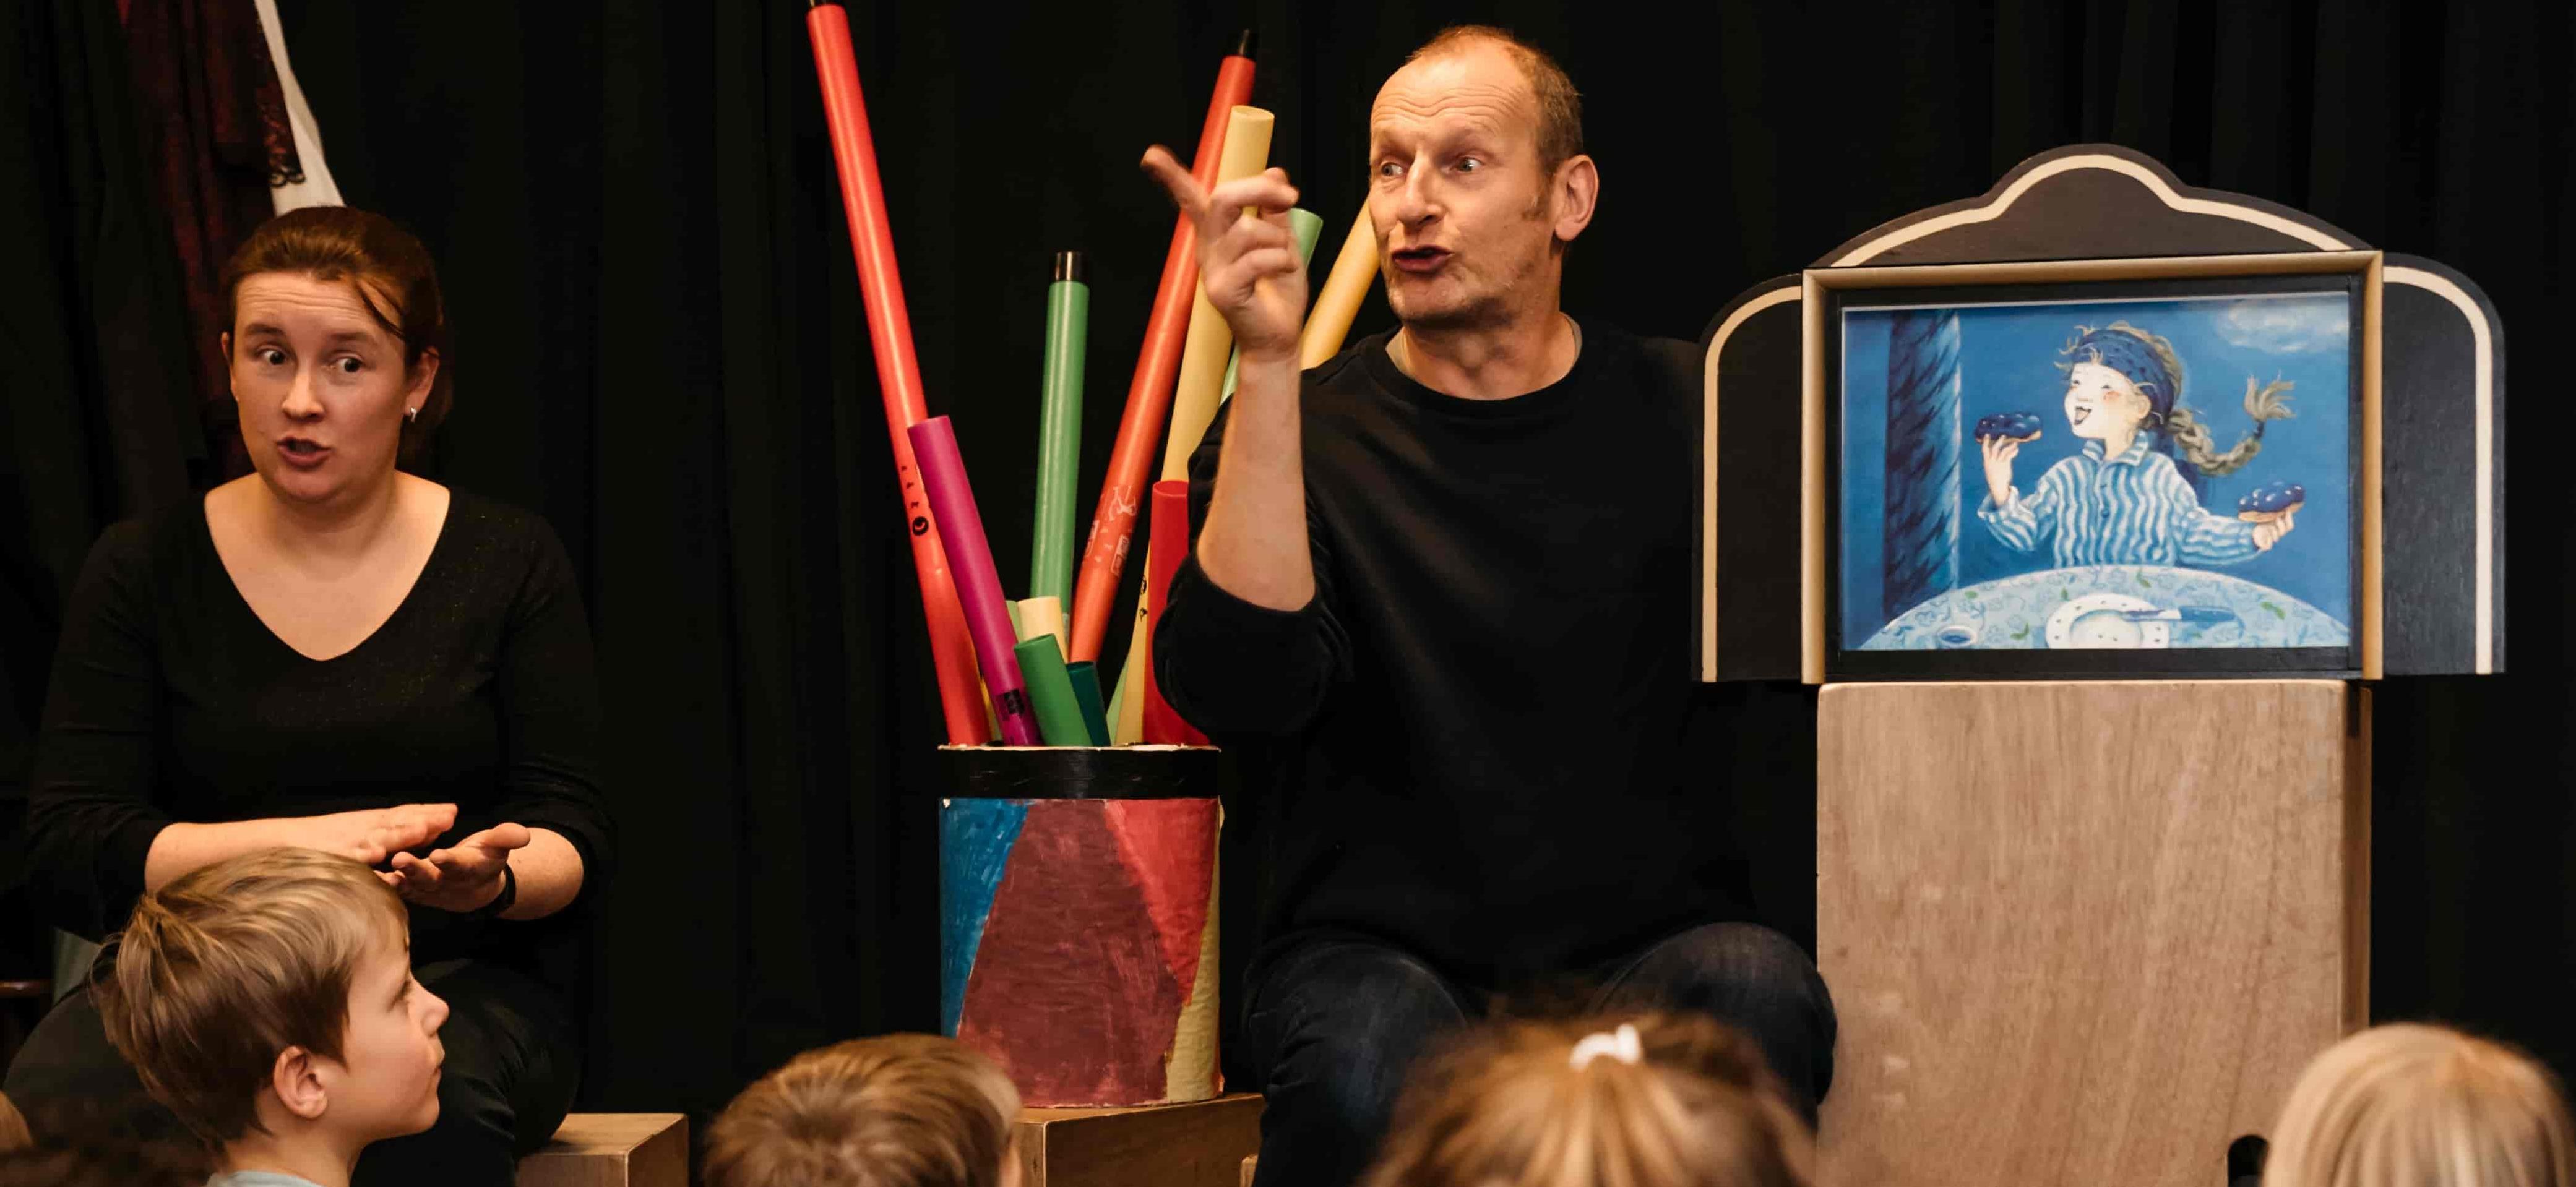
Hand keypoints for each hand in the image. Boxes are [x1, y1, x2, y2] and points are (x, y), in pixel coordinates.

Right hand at [299, 804, 456, 872]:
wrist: (275, 843)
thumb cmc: (320, 843)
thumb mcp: (361, 835)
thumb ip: (392, 835)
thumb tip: (426, 831)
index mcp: (369, 825)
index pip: (401, 816)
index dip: (426, 813)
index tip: (451, 811)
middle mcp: (360, 830)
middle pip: (396, 822)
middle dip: (423, 819)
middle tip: (449, 816)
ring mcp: (346, 843)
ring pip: (376, 837)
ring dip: (399, 833)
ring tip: (422, 828)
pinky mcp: (329, 857)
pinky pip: (346, 857)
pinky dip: (359, 855)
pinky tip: (373, 854)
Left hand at [387, 823, 530, 913]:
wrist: (475, 889)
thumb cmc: (485, 859)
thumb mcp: (498, 846)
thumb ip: (506, 838)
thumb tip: (523, 835)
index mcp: (469, 870)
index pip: (461, 866)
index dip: (451, 862)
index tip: (439, 856)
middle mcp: (447, 883)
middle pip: (430, 879)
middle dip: (415, 870)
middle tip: (400, 861)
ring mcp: (428, 890)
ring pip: (410, 886)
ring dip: (395, 881)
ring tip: (381, 874)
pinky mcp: (413, 891)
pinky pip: (397, 888)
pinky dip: (383, 885)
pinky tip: (367, 876)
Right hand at [1141, 146, 1307, 362]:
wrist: (1278, 338)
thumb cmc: (1277, 291)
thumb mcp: (1282, 241)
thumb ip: (1274, 210)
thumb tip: (1275, 171)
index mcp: (1217, 233)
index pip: (1192, 199)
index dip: (1172, 176)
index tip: (1151, 155)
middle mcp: (1208, 248)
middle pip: (1222, 198)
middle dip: (1258, 189)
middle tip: (1290, 196)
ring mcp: (1211, 270)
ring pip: (1247, 229)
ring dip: (1278, 239)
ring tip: (1283, 258)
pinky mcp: (1221, 292)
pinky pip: (1256, 259)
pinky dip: (1281, 261)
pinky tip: (1283, 272)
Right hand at [1979, 435, 2020, 505]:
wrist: (1998, 487)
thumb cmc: (1994, 478)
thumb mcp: (1990, 469)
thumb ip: (1991, 462)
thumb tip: (1994, 456)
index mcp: (1986, 462)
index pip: (1984, 450)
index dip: (1985, 442)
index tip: (1987, 435)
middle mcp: (1992, 461)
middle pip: (1994, 448)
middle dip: (1999, 442)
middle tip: (2003, 435)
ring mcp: (1998, 463)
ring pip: (2003, 451)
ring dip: (2009, 446)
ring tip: (2014, 443)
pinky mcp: (2005, 465)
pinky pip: (2009, 456)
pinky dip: (2013, 452)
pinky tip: (2017, 449)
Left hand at [2253, 510, 2296, 550]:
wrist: (2251, 531)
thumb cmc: (2261, 522)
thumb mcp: (2268, 516)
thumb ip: (2274, 511)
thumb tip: (2280, 501)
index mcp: (2280, 527)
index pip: (2289, 526)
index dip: (2290, 519)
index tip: (2287, 511)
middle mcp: (2277, 534)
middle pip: (2284, 531)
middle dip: (2281, 525)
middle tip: (2277, 518)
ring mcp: (2271, 540)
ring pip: (2276, 538)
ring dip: (2274, 532)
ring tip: (2270, 527)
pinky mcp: (2264, 545)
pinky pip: (2268, 546)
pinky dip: (2268, 542)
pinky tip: (2267, 536)